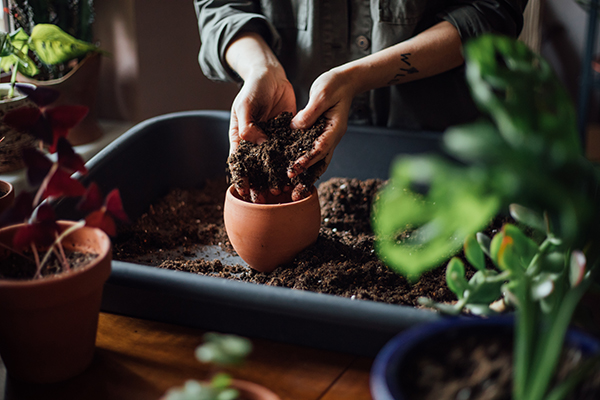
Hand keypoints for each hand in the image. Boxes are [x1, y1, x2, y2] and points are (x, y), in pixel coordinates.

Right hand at [228, 65, 295, 201]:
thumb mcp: (245, 104)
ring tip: (282, 192)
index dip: (241, 178)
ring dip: (276, 179)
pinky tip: (297, 175)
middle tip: (265, 199)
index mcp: (240, 137)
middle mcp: (256, 142)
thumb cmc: (253, 88)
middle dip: (259, 185)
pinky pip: (289, 152)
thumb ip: (247, 124)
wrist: (272, 75)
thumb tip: (256, 143)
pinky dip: (292, 164)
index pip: (239, 162)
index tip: (244, 192)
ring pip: (273, 164)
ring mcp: (271, 140)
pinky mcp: (287, 135)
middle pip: (256, 168)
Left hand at [288, 68, 355, 181]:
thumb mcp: (321, 94)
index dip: (306, 160)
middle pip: (319, 163)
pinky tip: (293, 174)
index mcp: (334, 129)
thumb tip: (295, 127)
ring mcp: (327, 138)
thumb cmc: (334, 85)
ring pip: (317, 163)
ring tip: (293, 192)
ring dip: (306, 177)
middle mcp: (332, 138)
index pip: (319, 149)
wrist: (345, 81)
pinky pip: (313, 154)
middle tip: (293, 193)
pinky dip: (305, 166)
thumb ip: (310, 112)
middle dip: (306, 178)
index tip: (293, 170)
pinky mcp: (320, 136)